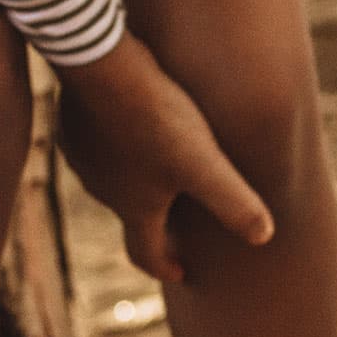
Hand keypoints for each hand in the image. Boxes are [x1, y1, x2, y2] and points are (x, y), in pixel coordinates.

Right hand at [53, 38, 273, 283]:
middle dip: (154, 218)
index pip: (145, 252)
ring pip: (111, 177)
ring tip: (158, 163)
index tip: (180, 271)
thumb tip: (264, 236)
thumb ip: (234, 201)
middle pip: (130, 214)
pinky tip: (130, 122)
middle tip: (178, 215)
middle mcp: (102, 191)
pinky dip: (114, 142)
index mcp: (134, 207)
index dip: (164, 266)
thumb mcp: (203, 162)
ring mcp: (83, 158)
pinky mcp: (72, 126)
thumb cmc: (154, 118)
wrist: (100, 65)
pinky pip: (95, 143)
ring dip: (132, 177)